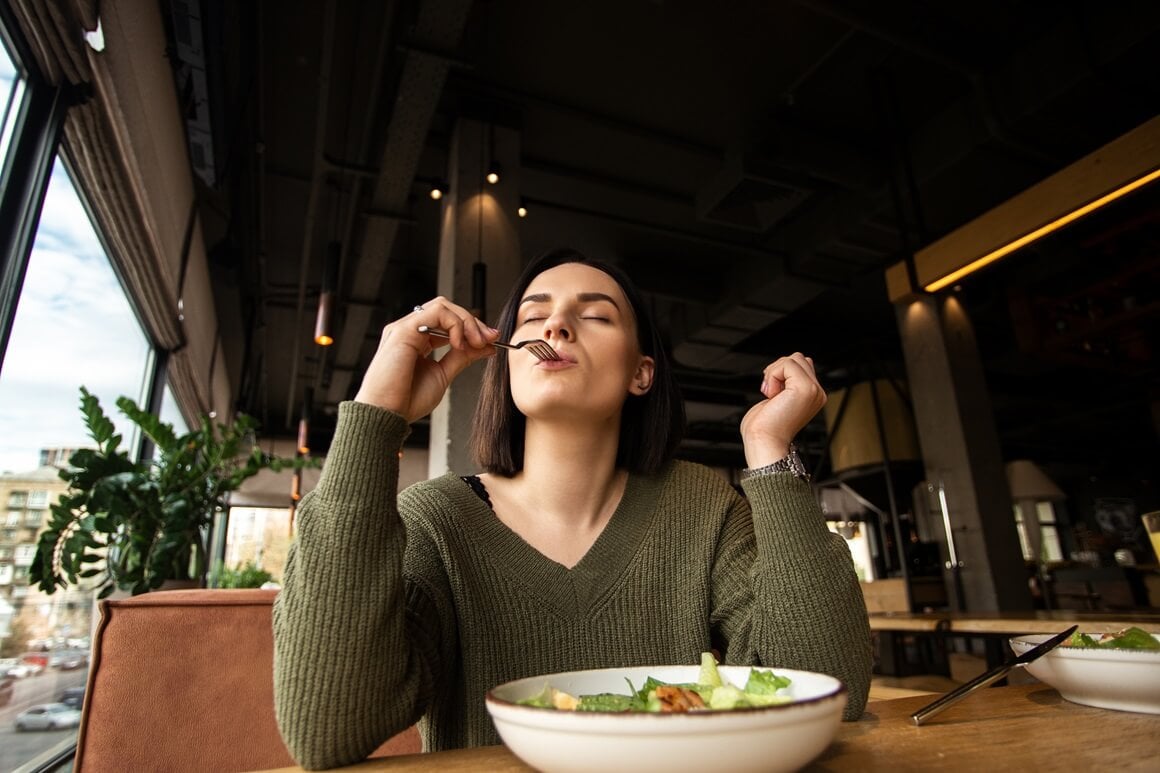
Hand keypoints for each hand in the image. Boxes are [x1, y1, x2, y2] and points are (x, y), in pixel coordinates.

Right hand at [354, 298, 498, 422]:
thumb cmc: (407, 401)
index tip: (492, 342)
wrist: (387, 414)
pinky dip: (455, 324)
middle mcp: (410, 332)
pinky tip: (459, 343)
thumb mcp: (443, 375)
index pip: (448, 323)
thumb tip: (484, 346)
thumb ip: (461, 358)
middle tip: (490, 339)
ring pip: (443, 306)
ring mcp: (405, 328)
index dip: (472, 329)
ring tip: (477, 342)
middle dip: (473, 322)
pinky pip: (437, 312)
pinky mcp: (404, 329)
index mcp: (417, 342)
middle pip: (447, 310)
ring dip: (467, 321)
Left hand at [739, 353, 825, 467]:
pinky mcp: (806, 388)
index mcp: (812, 396)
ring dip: (775, 373)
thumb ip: (786, 381)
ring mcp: (814, 391)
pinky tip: (772, 394)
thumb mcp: (777, 398)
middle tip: (771, 393)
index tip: (773, 393)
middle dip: (778, 370)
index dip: (781, 373)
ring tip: (773, 394)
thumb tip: (789, 363)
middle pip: (798, 358)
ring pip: (793, 359)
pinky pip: (787, 364)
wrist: (764, 443)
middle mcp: (817, 393)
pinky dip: (773, 375)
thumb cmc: (764, 428)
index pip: (802, 365)